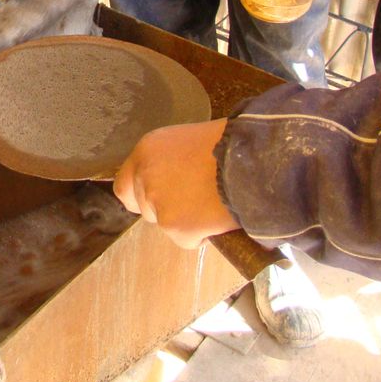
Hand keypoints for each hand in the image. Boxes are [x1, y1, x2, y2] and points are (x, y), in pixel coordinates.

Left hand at [113, 118, 240, 248]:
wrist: (256, 160)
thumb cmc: (232, 144)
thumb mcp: (191, 141)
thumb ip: (172, 161)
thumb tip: (175, 180)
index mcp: (147, 150)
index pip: (124, 185)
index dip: (140, 195)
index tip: (157, 199)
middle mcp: (145, 176)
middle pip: (145, 208)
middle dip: (167, 209)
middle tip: (195, 202)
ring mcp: (159, 204)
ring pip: (167, 225)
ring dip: (186, 222)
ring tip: (214, 203)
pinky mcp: (176, 228)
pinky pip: (187, 240)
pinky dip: (203, 234)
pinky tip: (219, 215)